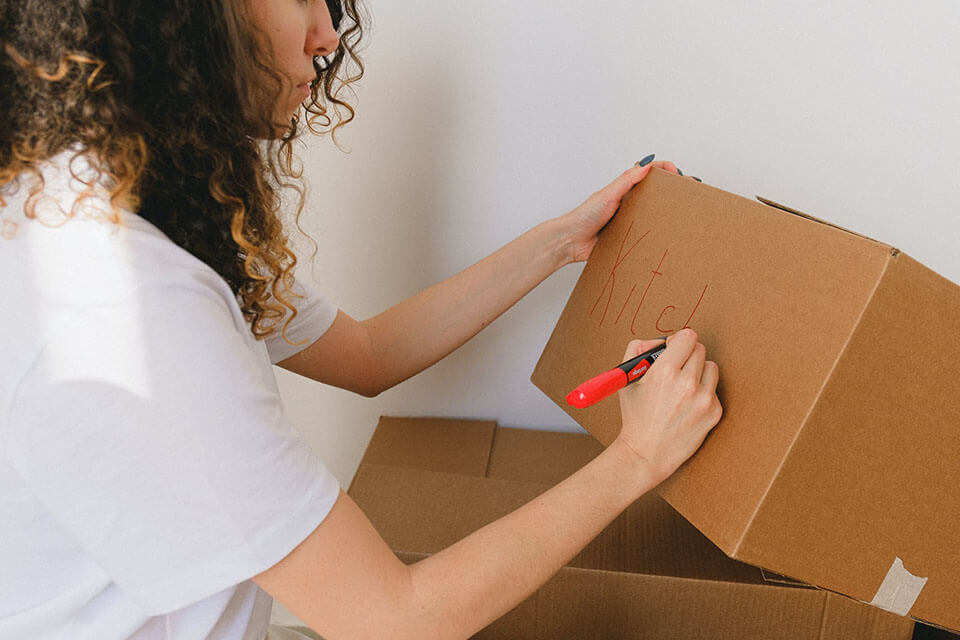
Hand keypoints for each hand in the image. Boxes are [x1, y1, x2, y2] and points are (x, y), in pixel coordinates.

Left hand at [558, 159, 680, 263]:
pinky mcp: (627, 236)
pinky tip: (667, 236)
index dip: (665, 169)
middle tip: (689, 193)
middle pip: (655, 193)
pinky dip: (656, 234)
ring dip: (667, 213)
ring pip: (653, 213)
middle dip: (672, 191)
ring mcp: (628, 219)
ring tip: (684, 214)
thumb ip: (626, 180)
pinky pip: (645, 234)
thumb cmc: (584, 216)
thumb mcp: (608, 194)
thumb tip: (647, 164)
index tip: (678, 174)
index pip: (649, 173)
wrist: (571, 241)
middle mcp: (628, 202)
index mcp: (624, 188)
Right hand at [613, 328, 721, 485]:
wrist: (646, 453)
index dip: (679, 340)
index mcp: (665, 371)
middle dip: (688, 355)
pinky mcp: (714, 412)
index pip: (688, 337)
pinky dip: (703, 393)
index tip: (675, 347)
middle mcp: (687, 383)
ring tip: (683, 387)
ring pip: (711, 367)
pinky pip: (714, 390)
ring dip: (699, 372)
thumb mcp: (627, 380)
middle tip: (677, 367)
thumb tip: (658, 341)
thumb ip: (637, 350)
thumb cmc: (635, 417)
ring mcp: (703, 399)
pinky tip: (688, 405)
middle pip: (700, 349)